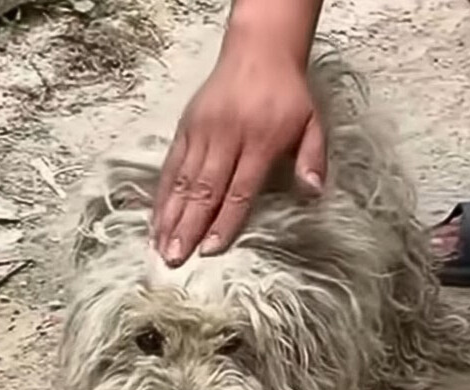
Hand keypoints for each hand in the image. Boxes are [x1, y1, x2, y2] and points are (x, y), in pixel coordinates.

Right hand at [151, 42, 325, 266]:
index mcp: (260, 141)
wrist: (259, 51)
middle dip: (187, 227)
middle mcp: (226, 138)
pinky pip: (171, 165)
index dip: (224, 222)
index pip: (239, 191)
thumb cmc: (288, 94)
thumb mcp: (313, 122)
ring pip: (183, 180)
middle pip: (205, 190)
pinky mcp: (186, 127)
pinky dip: (162, 193)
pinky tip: (155, 217)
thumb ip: (313, 159)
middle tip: (174, 258)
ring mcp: (202, 132)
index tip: (210, 249)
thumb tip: (314, 193)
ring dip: (170, 216)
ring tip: (159, 246)